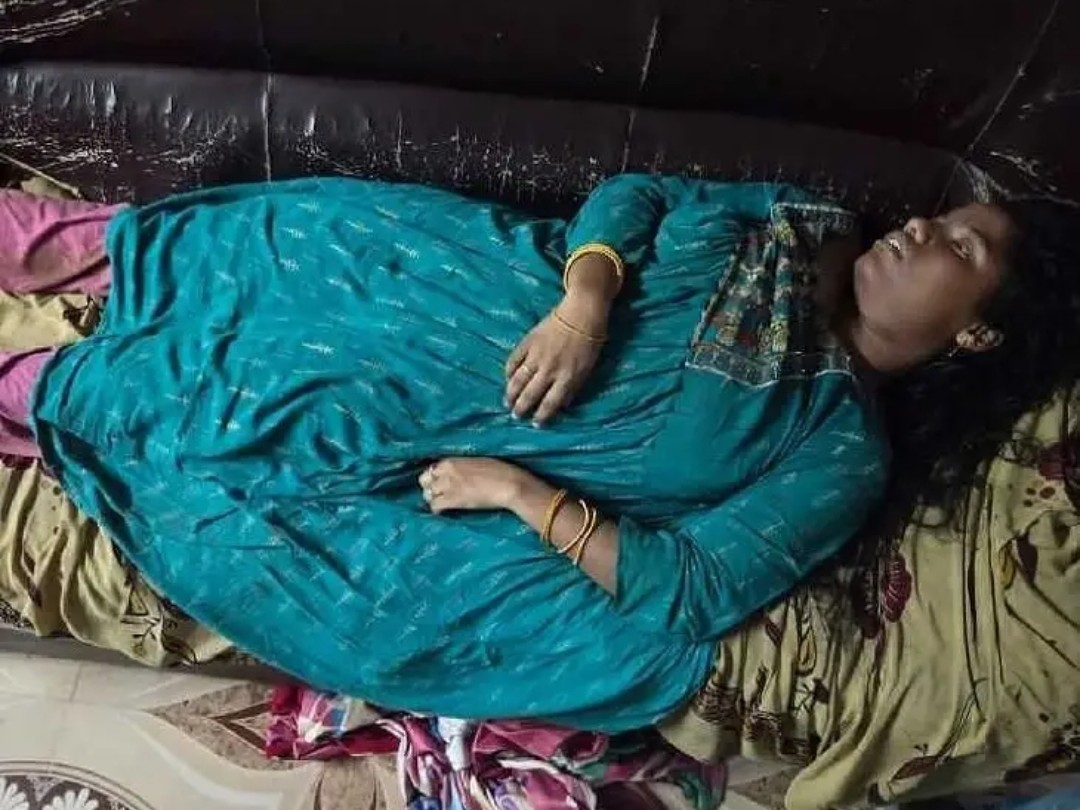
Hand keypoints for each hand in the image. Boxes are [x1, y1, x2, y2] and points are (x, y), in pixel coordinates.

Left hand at [419, 457, 530, 513]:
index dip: (434, 477)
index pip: (432, 468)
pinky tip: (444, 512)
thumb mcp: (478, 462)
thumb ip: (464, 467)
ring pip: (428, 494)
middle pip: (424, 480)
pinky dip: (438, 510)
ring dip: (433, 499)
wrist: (509, 483)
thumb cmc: (501, 471)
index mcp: (453, 460)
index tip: (440, 482)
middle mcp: (447, 471)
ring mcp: (449, 486)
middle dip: (429, 487)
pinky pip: (435, 506)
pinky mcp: (454, 500)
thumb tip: (461, 473)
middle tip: (438, 494)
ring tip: (442, 504)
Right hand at [505, 294, 607, 423]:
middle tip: (516, 415)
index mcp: (567, 377)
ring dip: (511, 393)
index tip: (536, 423)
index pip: (550, 403)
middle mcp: (549, 369)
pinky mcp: (528, 342)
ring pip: (518, 380)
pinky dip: (509, 370)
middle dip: (522, 408)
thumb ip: (573, 388)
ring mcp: (536, 355)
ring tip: (507, 402)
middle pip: (530, 394)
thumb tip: (561, 405)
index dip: (542, 416)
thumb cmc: (589, 343)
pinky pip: (514, 360)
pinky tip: (507, 378)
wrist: (581, 313)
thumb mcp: (587, 369)